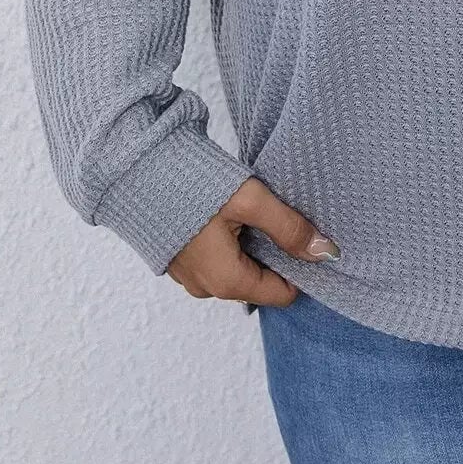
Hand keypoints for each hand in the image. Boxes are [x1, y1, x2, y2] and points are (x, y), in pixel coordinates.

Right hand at [166, 176, 339, 306]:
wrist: (136, 169)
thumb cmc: (192, 184)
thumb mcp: (250, 200)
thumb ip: (289, 228)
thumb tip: (326, 252)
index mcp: (227, 281)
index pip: (283, 294)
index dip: (300, 267)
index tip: (302, 235)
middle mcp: (207, 289)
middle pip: (260, 282)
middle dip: (274, 253)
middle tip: (274, 216)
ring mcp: (190, 277)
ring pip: (239, 269)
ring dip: (251, 245)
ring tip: (248, 212)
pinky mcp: (179, 262)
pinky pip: (218, 261)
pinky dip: (229, 242)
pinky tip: (226, 214)